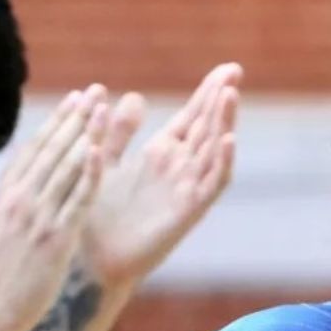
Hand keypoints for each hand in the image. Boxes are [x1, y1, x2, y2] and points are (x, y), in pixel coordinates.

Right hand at [0, 86, 109, 330]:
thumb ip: (14, 198)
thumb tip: (25, 171)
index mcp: (6, 195)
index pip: (35, 148)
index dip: (57, 121)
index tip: (76, 99)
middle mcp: (20, 200)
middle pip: (52, 149)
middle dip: (76, 117)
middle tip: (96, 91)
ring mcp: (37, 218)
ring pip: (66, 168)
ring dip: (87, 135)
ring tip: (105, 110)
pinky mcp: (54, 239)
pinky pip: (75, 201)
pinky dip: (88, 175)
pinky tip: (101, 153)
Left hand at [80, 63, 240, 288]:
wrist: (93, 261)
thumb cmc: (97, 217)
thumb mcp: (106, 161)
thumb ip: (119, 132)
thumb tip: (135, 96)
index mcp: (161, 154)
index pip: (192, 116)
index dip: (208, 92)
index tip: (226, 68)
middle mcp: (179, 169)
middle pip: (208, 127)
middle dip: (221, 100)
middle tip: (236, 70)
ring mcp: (186, 189)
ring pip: (213, 150)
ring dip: (224, 123)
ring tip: (230, 95)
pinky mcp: (187, 212)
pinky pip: (211, 185)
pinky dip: (223, 162)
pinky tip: (228, 140)